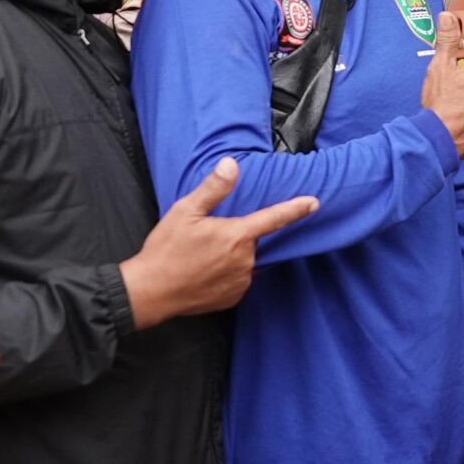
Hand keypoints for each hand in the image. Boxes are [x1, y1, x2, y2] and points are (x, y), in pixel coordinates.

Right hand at [120, 158, 319, 329]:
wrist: (150, 292)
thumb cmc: (165, 250)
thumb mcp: (184, 212)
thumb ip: (213, 188)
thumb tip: (231, 165)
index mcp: (236, 236)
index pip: (273, 218)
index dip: (295, 209)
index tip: (314, 203)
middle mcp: (245, 260)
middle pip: (251, 241)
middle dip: (234, 237)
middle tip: (204, 240)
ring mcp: (240, 282)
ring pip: (245, 261)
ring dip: (230, 257)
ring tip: (200, 258)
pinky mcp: (233, 298)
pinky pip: (238, 280)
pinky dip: (226, 275)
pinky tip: (204, 273)